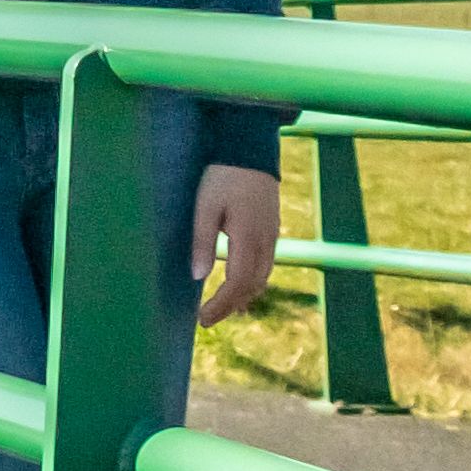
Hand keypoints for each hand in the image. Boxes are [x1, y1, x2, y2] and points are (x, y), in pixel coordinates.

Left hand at [191, 165, 280, 324]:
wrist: (251, 152)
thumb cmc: (223, 177)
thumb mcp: (205, 207)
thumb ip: (203, 242)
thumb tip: (198, 277)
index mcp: (248, 238)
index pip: (237, 283)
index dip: (221, 304)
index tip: (202, 318)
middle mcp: (266, 242)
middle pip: (252, 286)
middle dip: (230, 306)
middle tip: (206, 319)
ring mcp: (272, 237)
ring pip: (262, 278)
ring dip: (243, 296)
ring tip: (221, 308)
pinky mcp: (272, 230)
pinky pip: (266, 266)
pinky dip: (252, 282)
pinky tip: (239, 286)